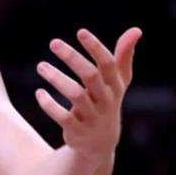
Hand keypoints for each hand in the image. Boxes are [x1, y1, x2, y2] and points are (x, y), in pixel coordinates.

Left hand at [35, 27, 141, 159]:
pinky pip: (63, 116)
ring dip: (56, 78)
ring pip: (76, 94)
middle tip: (54, 43)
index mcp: (114, 85)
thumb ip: (123, 56)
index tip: (81, 32)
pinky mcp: (77, 130)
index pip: (108, 63)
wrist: (100, 144)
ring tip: (40, 66)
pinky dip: (49, 104)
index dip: (96, 47)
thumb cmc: (106, 102)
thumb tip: (136, 30)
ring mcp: (92, 116)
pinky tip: (39, 93)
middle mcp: (105, 100)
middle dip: (72, 57)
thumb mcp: (117, 81)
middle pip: (91, 75)